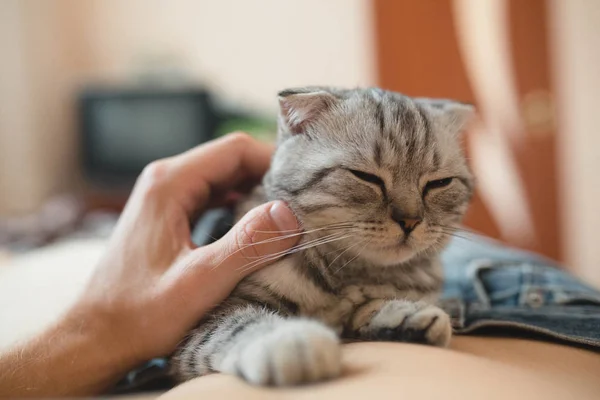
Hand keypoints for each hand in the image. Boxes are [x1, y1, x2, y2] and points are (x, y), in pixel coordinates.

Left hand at [78, 133, 299, 361]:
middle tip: (305, 203)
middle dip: (270, 177)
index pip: (236, 149)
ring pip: (224, 178)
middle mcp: (166, 181)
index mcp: (170, 184)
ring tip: (289, 216)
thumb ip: (246, 245)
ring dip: (257, 192)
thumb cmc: (138, 314)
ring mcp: (166, 197)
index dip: (275, 161)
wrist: (96, 336)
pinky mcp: (169, 216)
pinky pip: (213, 197)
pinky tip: (257, 228)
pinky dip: (239, 206)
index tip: (307, 186)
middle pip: (231, 160)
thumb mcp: (198, 282)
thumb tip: (289, 213)